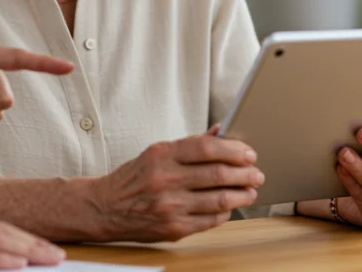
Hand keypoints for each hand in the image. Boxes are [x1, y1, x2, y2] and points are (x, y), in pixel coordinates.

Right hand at [88, 132, 263, 241]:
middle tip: (257, 173)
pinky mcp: (173, 228)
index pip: (207, 148)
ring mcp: (170, 206)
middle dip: (245, 173)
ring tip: (250, 190)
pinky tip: (229, 206)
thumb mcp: (157, 153)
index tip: (249, 153)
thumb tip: (220, 133)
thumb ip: (190, 145)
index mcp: (162, 155)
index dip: (234, 150)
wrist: (105, 207)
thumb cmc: (134, 177)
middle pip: (218, 174)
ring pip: (220, 199)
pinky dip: (225, 212)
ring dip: (242, 194)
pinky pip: (210, 220)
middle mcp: (166, 180)